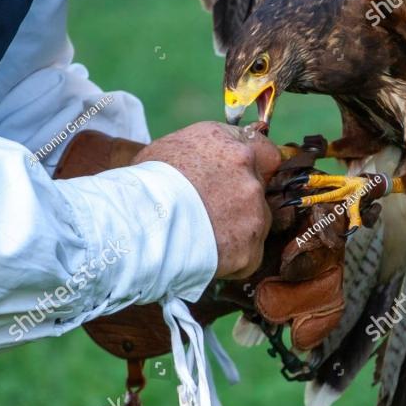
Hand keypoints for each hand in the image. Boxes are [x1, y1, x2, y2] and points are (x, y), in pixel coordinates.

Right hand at [132, 122, 280, 279]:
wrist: (140, 222)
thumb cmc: (145, 183)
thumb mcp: (171, 146)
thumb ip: (206, 150)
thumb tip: (210, 158)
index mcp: (233, 146)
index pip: (266, 152)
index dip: (256, 167)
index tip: (241, 179)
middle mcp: (250, 174)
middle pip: (259, 191)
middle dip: (241, 201)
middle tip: (211, 213)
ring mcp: (254, 213)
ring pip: (256, 223)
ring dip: (238, 230)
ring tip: (204, 237)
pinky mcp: (250, 249)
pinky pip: (248, 256)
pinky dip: (232, 259)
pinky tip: (206, 256)